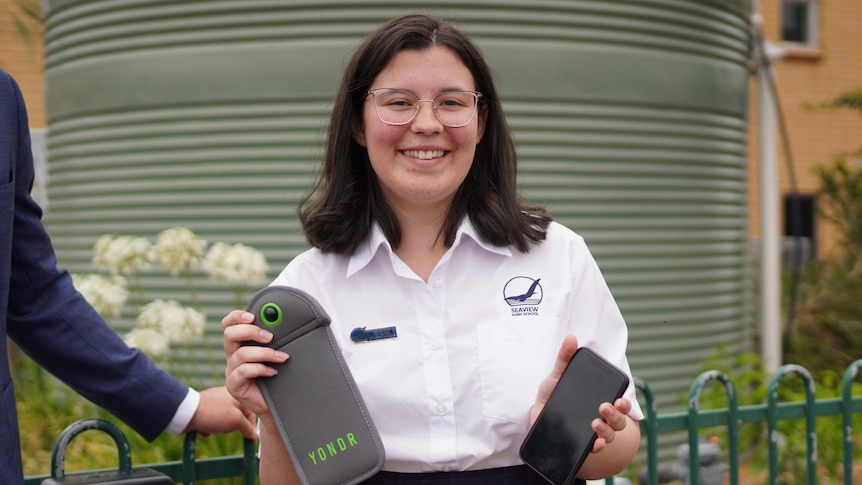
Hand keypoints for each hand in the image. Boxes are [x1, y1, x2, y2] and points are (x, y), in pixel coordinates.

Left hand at [183, 386, 256, 439]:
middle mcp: (227, 397)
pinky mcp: (205, 409)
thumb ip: (247, 427)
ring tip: (212, 427)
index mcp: (237, 396)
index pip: (251, 413)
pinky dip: (210, 427)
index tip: (249, 438)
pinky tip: (204, 428)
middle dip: (230, 427)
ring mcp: (215, 403)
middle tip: (224, 427)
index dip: (250, 426)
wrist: (186, 413)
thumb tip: (254, 435)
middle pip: (237, 419)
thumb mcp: (235, 420)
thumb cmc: (212, 413)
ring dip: (219, 429)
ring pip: (224, 422)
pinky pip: (213, 422)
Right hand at [222, 310, 287, 419]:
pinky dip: (260, 369)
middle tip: (270, 337)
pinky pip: (242, 372)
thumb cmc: (278, 377)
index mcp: (240, 345)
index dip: (236, 317)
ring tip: (282, 358)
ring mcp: (231, 371)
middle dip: (250, 331)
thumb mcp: (275, 354)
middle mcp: (232, 356)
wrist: (278, 405)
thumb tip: (287, 323)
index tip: (253, 316)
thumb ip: (274, 340)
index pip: (228, 325)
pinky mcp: (233, 385)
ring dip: (264, 353)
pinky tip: (273, 372)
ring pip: (241, 354)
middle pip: (229, 334)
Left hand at [530, 335, 632, 453]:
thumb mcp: (557, 376)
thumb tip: (571, 338)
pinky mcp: (583, 445)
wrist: (538, 418)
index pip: (620, 403)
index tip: (620, 399)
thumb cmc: (552, 396)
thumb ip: (565, 359)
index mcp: (599, 400)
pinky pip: (596, 448)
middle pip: (619, 420)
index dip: (624, 403)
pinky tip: (595, 443)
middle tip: (603, 407)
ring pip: (611, 435)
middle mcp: (601, 418)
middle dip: (616, 415)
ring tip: (596, 424)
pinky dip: (598, 446)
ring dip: (607, 431)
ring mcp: (594, 433)